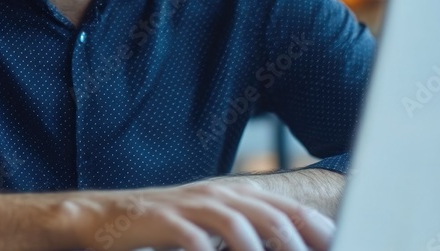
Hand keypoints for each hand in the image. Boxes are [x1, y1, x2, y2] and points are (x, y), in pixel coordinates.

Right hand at [68, 180, 335, 250]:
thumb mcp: (208, 225)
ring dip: (261, 249)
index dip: (314, 227)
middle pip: (267, 214)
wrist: (101, 216)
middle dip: (296, 241)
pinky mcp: (161, 219)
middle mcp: (213, 195)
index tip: (338, 243)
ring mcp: (187, 205)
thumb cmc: (162, 227)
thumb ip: (244, 232)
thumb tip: (285, 245)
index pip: (283, 207)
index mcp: (229, 195)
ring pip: (236, 223)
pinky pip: (192, 237)